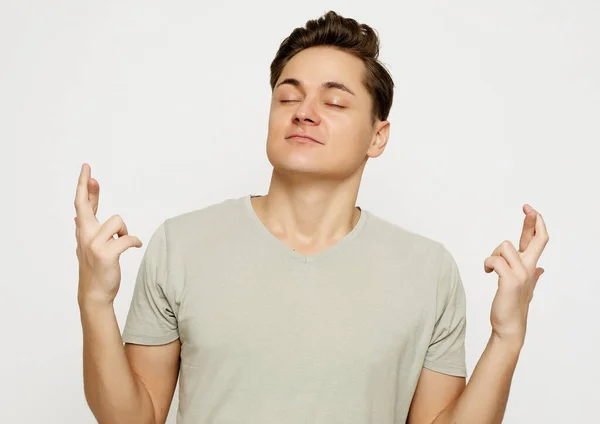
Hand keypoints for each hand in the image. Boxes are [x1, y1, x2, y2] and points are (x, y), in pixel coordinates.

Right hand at [74, 163, 141, 307]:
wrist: (95, 293)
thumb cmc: (96, 268)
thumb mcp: (89, 246)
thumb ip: (87, 228)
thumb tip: (77, 216)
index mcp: (83, 232)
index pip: (82, 205)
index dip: (84, 186)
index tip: (87, 169)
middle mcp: (85, 235)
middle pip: (84, 206)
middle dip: (86, 187)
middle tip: (89, 172)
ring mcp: (94, 244)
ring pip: (117, 221)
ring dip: (125, 231)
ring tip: (122, 242)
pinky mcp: (106, 254)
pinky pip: (128, 239)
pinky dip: (134, 241)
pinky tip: (134, 246)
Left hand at [484, 204, 548, 346]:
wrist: (510, 325)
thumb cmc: (514, 305)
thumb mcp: (525, 287)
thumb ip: (533, 275)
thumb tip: (541, 269)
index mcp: (531, 266)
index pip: (538, 240)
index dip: (535, 224)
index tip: (530, 210)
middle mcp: (530, 268)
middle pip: (536, 239)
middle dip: (532, 221)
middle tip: (527, 207)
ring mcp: (522, 274)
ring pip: (505, 247)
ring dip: (493, 254)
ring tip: (491, 268)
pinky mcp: (511, 281)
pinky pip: (495, 260)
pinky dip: (488, 264)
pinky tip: (488, 273)